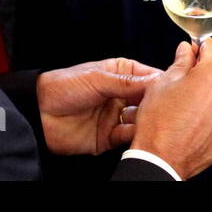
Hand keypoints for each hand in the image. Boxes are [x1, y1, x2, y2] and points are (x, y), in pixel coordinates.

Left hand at [35, 57, 161, 155]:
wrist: (38, 113)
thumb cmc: (63, 87)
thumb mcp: (97, 78)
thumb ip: (127, 82)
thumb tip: (156, 82)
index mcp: (121, 74)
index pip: (150, 77)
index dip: (162, 82)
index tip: (174, 87)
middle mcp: (122, 95)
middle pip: (149, 100)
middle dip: (157, 104)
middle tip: (164, 107)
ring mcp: (116, 116)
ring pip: (141, 119)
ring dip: (146, 120)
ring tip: (147, 119)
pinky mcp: (109, 137)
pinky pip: (127, 136)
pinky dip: (133, 135)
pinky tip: (132, 131)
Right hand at [132, 40, 211, 179]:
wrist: (161, 161)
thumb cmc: (159, 122)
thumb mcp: (163, 82)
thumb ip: (181, 61)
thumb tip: (187, 49)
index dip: (202, 49)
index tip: (194, 54)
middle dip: (210, 72)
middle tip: (190, 83)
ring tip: (193, 108)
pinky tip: (199, 123)